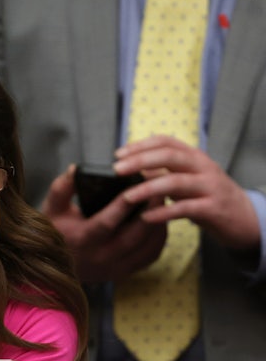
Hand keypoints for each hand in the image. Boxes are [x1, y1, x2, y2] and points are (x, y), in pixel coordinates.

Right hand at [42, 164, 166, 282]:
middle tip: (162, 187)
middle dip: (151, 211)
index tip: (138, 184)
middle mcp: (100, 257)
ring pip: (147, 246)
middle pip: (134, 235)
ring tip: (164, 201)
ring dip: (159, 223)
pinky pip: (150, 255)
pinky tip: (160, 221)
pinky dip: (159, 237)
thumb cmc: (56, 231)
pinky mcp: (124, 272)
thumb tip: (76, 169)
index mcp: (82, 240)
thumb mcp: (53, 208)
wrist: (54, 265)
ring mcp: (115, 268)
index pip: (107, 222)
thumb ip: (62, 187)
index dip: (124, 204)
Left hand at [114, 135, 259, 252]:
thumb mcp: (184, 181)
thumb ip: (162, 173)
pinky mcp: (214, 208)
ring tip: (127, 196)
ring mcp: (210, 187)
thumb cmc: (206, 197)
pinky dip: (163, 212)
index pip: (166, 141)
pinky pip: (185, 208)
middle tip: (117, 169)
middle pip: (170, 156)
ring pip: (176, 181)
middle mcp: (203, 167)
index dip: (140, 145)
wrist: (244, 219)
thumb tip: (131, 167)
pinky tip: (146, 217)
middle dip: (141, 160)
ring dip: (148, 188)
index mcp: (194, 156)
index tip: (117, 154)